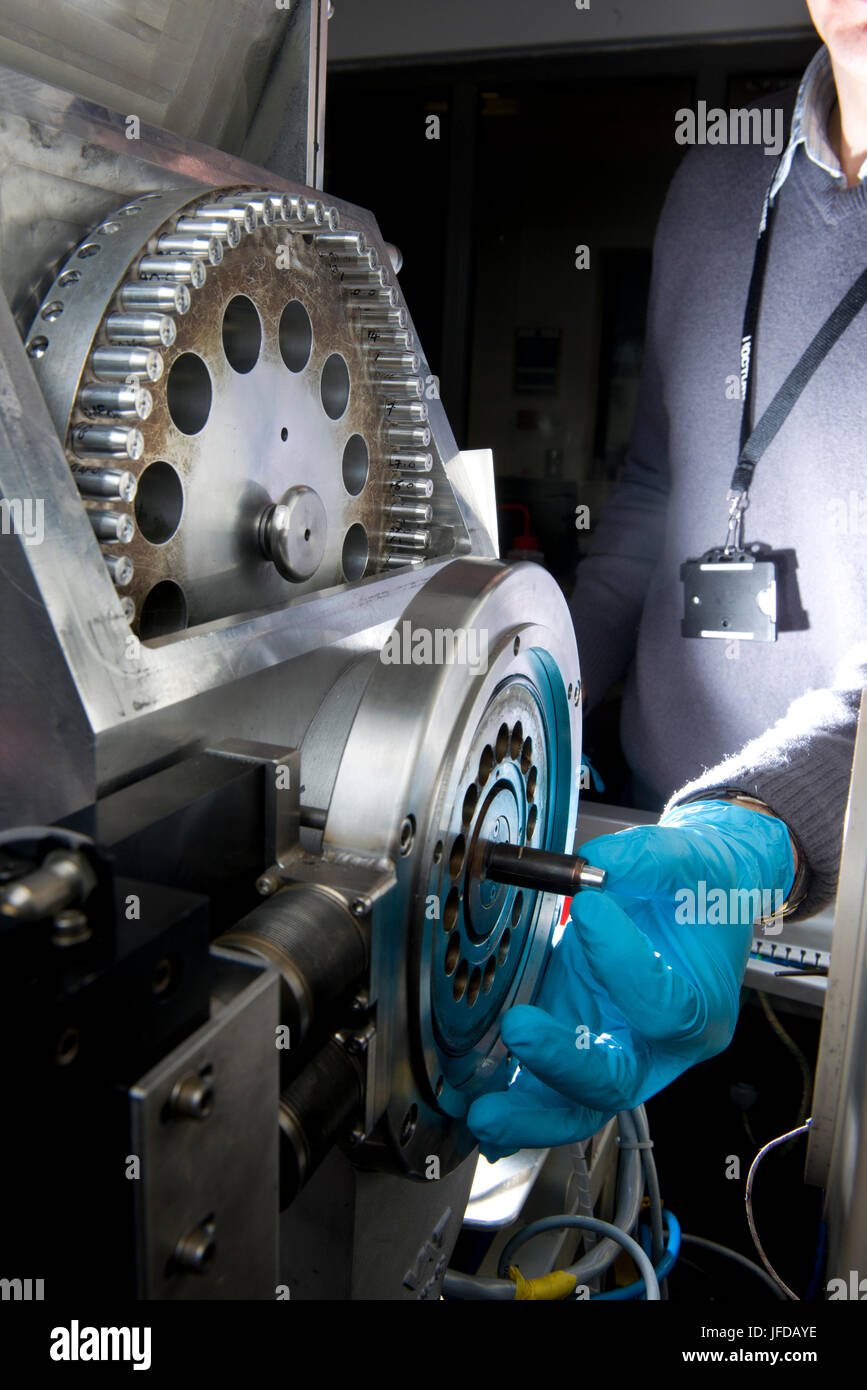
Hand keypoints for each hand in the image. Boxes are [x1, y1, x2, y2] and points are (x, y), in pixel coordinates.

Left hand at [467, 800, 794, 1158]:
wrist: (697, 900)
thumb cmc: (698, 891)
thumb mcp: (688, 860)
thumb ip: (647, 860)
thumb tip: (600, 864)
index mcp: (701, 1010)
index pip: (664, 1008)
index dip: (626, 965)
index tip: (593, 911)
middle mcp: (657, 1048)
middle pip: (615, 1083)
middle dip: (562, 1066)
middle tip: (519, 1030)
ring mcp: (613, 1051)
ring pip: (576, 1106)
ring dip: (526, 1112)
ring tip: (481, 1110)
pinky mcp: (577, 1044)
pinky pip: (547, 1091)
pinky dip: (514, 1104)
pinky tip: (476, 1111)